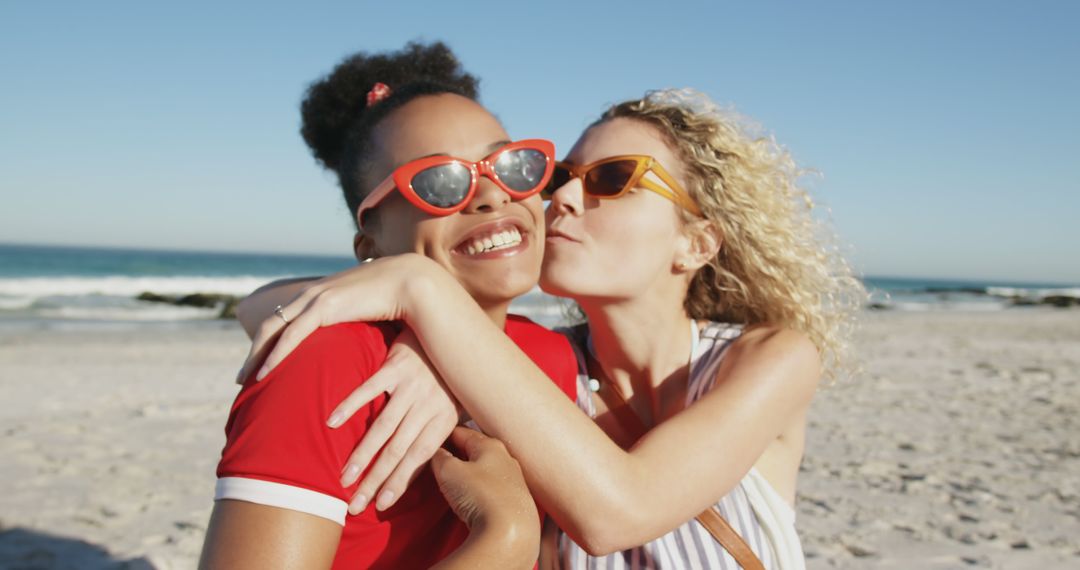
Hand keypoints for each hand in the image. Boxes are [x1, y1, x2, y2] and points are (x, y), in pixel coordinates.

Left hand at [237, 253, 441, 382]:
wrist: (411, 282)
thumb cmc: (398, 300)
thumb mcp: (369, 314)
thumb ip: (358, 326)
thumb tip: (361, 343)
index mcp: (321, 295)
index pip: (285, 318)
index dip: (269, 341)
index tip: (261, 362)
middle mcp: (312, 294)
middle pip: (271, 324)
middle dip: (254, 351)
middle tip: (244, 377)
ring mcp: (315, 298)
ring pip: (273, 329)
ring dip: (257, 356)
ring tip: (247, 380)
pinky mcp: (324, 307)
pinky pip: (291, 335)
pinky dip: (275, 354)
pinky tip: (266, 372)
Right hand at [333, 327, 461, 513]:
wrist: (452, 329)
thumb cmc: (447, 374)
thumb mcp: (450, 406)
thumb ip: (433, 434)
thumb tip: (416, 468)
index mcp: (444, 420)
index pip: (419, 459)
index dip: (399, 482)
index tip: (380, 504)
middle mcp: (429, 406)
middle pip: (398, 451)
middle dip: (375, 480)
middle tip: (354, 504)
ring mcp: (413, 386)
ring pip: (384, 427)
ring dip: (361, 455)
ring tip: (343, 477)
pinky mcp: (397, 365)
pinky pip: (370, 388)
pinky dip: (351, 405)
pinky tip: (333, 423)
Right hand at [432, 427, 537, 530]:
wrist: (510, 534)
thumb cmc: (480, 496)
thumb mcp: (449, 471)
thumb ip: (440, 457)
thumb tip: (438, 453)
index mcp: (491, 445)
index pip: (462, 432)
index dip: (444, 435)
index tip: (431, 439)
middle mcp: (507, 459)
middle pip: (476, 451)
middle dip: (457, 454)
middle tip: (439, 460)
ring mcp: (514, 481)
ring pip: (486, 470)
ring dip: (470, 473)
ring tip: (453, 481)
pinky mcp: (517, 502)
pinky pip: (493, 489)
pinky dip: (480, 490)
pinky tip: (472, 498)